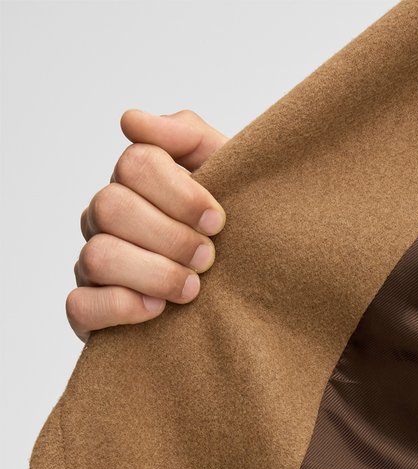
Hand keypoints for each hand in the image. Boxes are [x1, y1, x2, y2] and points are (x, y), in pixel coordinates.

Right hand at [67, 109, 228, 341]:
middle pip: (111, 206)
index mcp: (136, 184)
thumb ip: (190, 138)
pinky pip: (81, 305)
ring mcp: (92, 266)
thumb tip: (131, 122)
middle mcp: (106, 220)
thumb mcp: (229, 181)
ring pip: (98, 256)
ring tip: (192, 288)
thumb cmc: (235, 240)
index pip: (135, 163)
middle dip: (169, 236)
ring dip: (153, 274)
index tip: (217, 220)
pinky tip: (158, 310)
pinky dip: (121, 307)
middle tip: (207, 258)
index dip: (179, 193)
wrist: (250, 304)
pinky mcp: (89, 312)